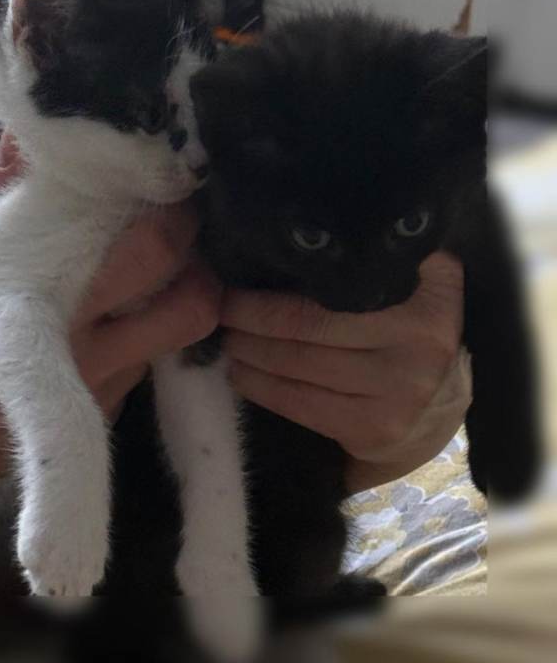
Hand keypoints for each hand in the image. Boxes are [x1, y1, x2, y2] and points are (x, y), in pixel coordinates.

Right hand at [0, 136, 220, 495]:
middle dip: (193, 254)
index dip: (171, 212)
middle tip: (167, 220)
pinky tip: (105, 310)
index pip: (155, 252)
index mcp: (52, 306)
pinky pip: (148, 360)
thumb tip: (35, 124)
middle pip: (193, 302)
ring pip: (178, 333)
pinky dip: (142, 326)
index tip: (158, 181)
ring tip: (143, 264)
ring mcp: (102, 393)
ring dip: (175, 292)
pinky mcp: (102, 416)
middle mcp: (90, 358)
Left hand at [222, 253, 470, 493]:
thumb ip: (384, 256)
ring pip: (300, 365)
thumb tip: (307, 234)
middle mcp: (421, 342)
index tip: (248, 267)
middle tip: (222, 308)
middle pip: (311, 325)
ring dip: (251, 351)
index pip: (340, 282)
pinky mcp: (374, 428)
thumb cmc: (411, 334)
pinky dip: (262, 388)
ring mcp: (399, 391)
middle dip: (253, 317)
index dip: (288, 275)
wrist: (441, 409)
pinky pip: (302, 404)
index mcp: (430, 295)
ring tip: (228, 338)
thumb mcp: (419, 284)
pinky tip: (241, 374)